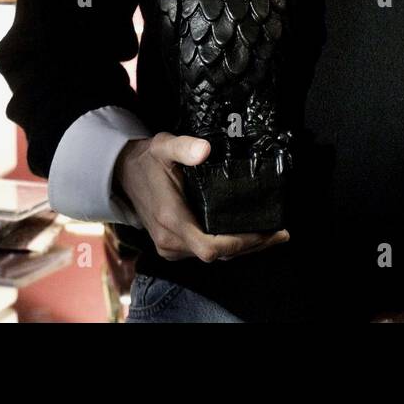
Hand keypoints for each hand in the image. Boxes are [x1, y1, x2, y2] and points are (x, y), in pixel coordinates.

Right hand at [113, 132, 290, 262]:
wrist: (122, 174)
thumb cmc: (147, 160)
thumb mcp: (164, 146)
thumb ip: (185, 147)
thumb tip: (205, 150)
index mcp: (172, 219)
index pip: (211, 247)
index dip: (241, 244)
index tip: (266, 232)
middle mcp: (170, 240)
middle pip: (218, 255)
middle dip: (251, 246)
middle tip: (280, 233)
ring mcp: (170, 247)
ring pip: (213, 256)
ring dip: (242, 248)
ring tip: (271, 234)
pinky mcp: (171, 247)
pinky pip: (205, 252)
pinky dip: (228, 246)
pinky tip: (246, 235)